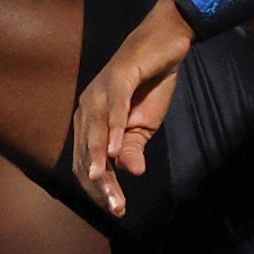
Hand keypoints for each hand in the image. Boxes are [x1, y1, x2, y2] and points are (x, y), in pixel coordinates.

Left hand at [71, 0, 193, 216]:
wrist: (167, 43)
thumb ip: (133, 148)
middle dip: (100, 183)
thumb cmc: (151, 84)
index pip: (87, 161)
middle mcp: (86, 107)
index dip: (100, 188)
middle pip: (87, 152)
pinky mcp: (118, 76)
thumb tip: (133, 172)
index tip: (116, 210)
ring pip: (95, 132)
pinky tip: (117, 151)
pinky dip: (114, 129)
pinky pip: (113, 106)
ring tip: (107, 186)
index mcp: (89, 121)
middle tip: (116, 207)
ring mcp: (99, 91)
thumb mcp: (145, 124)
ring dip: (102, 161)